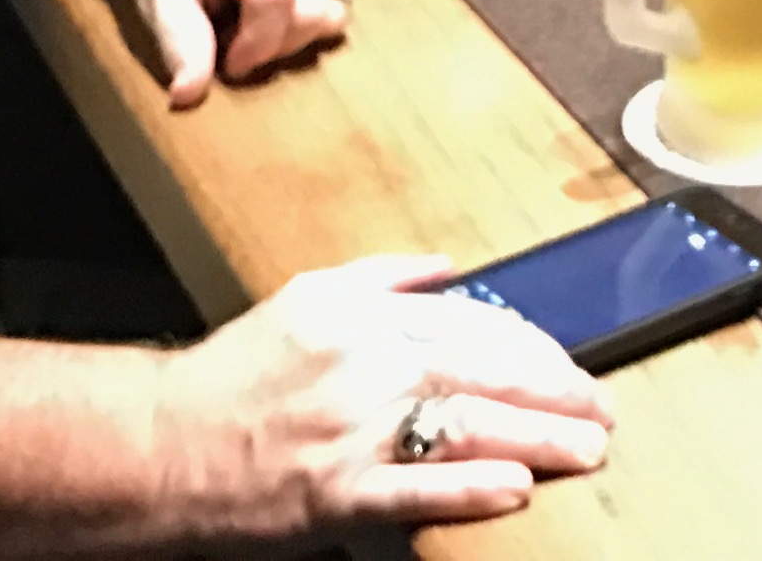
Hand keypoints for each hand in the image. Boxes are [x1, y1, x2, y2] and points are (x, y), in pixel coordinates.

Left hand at [109, 0, 352, 105]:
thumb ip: (177, 41)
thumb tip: (188, 96)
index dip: (257, 44)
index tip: (229, 58)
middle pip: (311, 8)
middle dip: (275, 43)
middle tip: (236, 34)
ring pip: (333, 8)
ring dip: (294, 31)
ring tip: (254, 15)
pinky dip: (312, 12)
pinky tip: (279, 0)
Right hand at [158, 254, 612, 544]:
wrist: (159, 444)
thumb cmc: (230, 377)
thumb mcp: (303, 298)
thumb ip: (380, 277)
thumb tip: (446, 267)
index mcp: (357, 315)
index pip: (466, 323)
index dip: (528, 345)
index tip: (568, 364)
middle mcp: (360, 365)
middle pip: (478, 370)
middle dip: (552, 389)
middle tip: (602, 407)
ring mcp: (349, 431)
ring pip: (461, 425)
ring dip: (536, 436)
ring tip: (589, 446)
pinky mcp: (334, 493)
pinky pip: (414, 488)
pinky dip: (468, 487)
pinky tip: (516, 486)